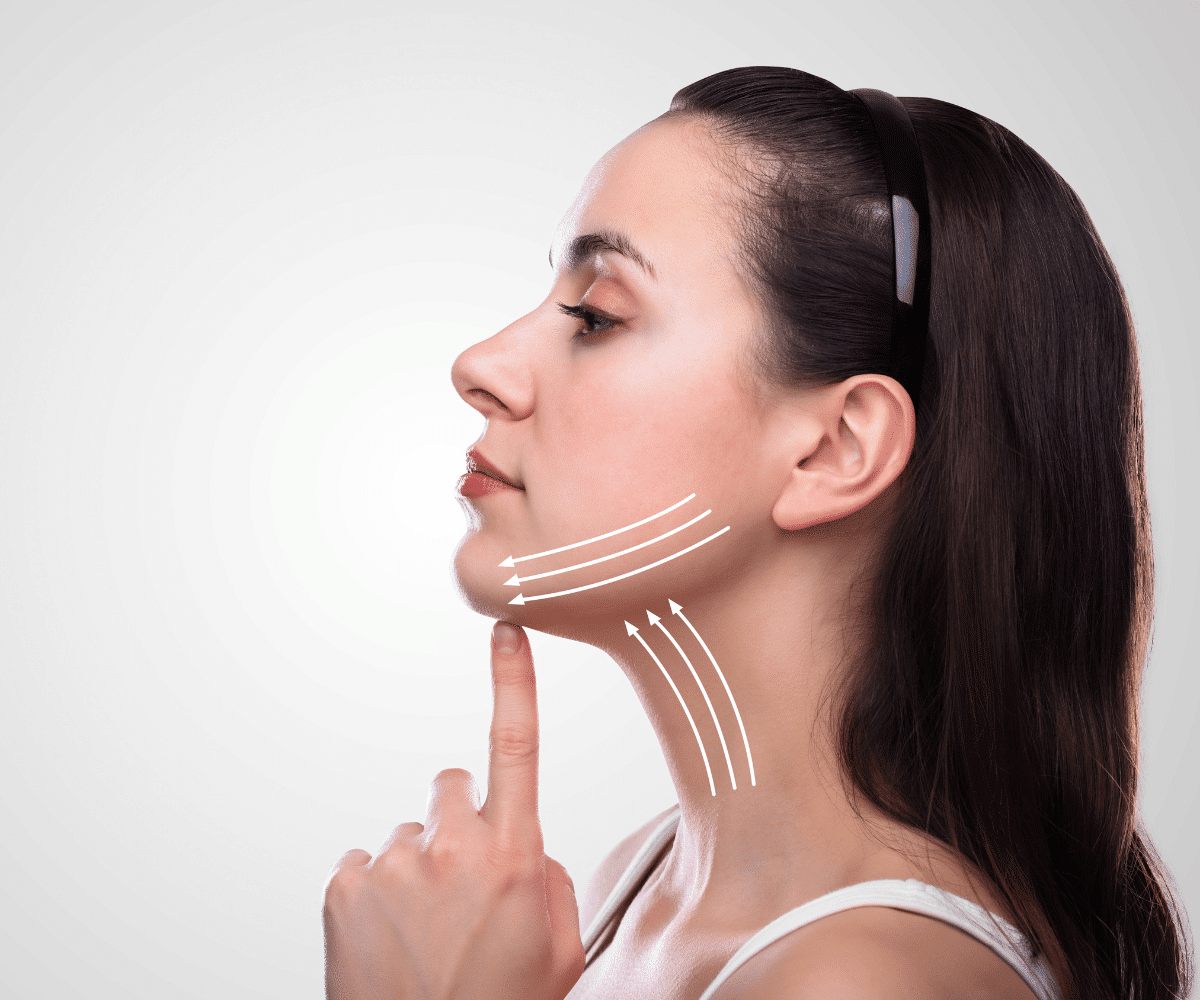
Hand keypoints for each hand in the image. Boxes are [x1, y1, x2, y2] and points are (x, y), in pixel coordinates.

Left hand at [323, 621, 584, 999]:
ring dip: (418, 867)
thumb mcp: (558, 950)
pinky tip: (390, 937)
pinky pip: (365, 863)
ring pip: (409, 834)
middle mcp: (450, 849)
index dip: (513, 681)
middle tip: (462, 878)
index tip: (506, 629)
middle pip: (451, 785)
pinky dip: (376, 892)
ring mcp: (391, 866)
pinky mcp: (344, 887)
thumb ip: (548, 877)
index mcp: (512, 858)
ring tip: (424, 930)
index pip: (516, 746)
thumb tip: (523, 846)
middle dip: (459, 817)